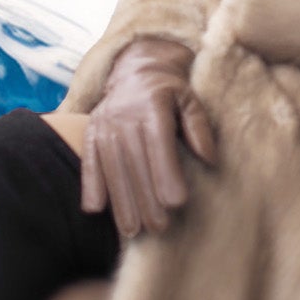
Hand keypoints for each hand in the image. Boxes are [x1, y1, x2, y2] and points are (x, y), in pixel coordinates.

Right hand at [81, 35, 216, 237]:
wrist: (136, 68)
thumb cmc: (171, 92)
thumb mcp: (191, 100)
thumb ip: (200, 128)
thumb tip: (210, 158)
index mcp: (152, 105)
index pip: (159, 143)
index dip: (166, 173)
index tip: (176, 202)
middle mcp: (124, 114)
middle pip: (135, 161)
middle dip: (146, 198)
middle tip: (158, 228)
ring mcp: (104, 123)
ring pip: (112, 166)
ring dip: (121, 201)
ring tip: (132, 230)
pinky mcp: (91, 132)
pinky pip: (89, 160)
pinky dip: (90, 184)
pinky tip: (94, 209)